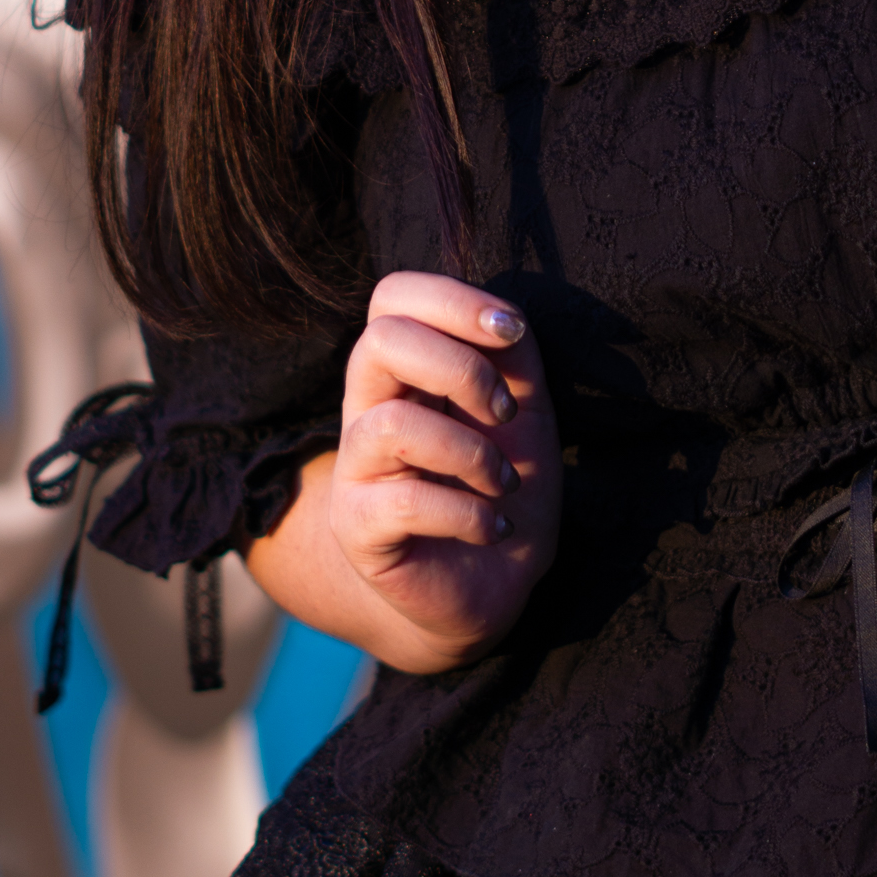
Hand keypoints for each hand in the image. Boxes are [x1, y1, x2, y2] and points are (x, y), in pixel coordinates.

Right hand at [327, 272, 560, 671]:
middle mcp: (368, 406)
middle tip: (506, 414)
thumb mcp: (521, 407)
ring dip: (471, 453)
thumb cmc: (502, 481)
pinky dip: (469, 512)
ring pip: (392, 426)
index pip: (393, 296)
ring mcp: (355, 468)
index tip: (512, 332)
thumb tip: (505, 321)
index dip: (452, 299)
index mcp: (404, 367)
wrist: (493, 580)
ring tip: (504, 484)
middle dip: (462, 369)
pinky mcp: (357, 527)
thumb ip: (511, 355)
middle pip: (379, 342)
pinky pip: (406, 502)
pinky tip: (493, 526)